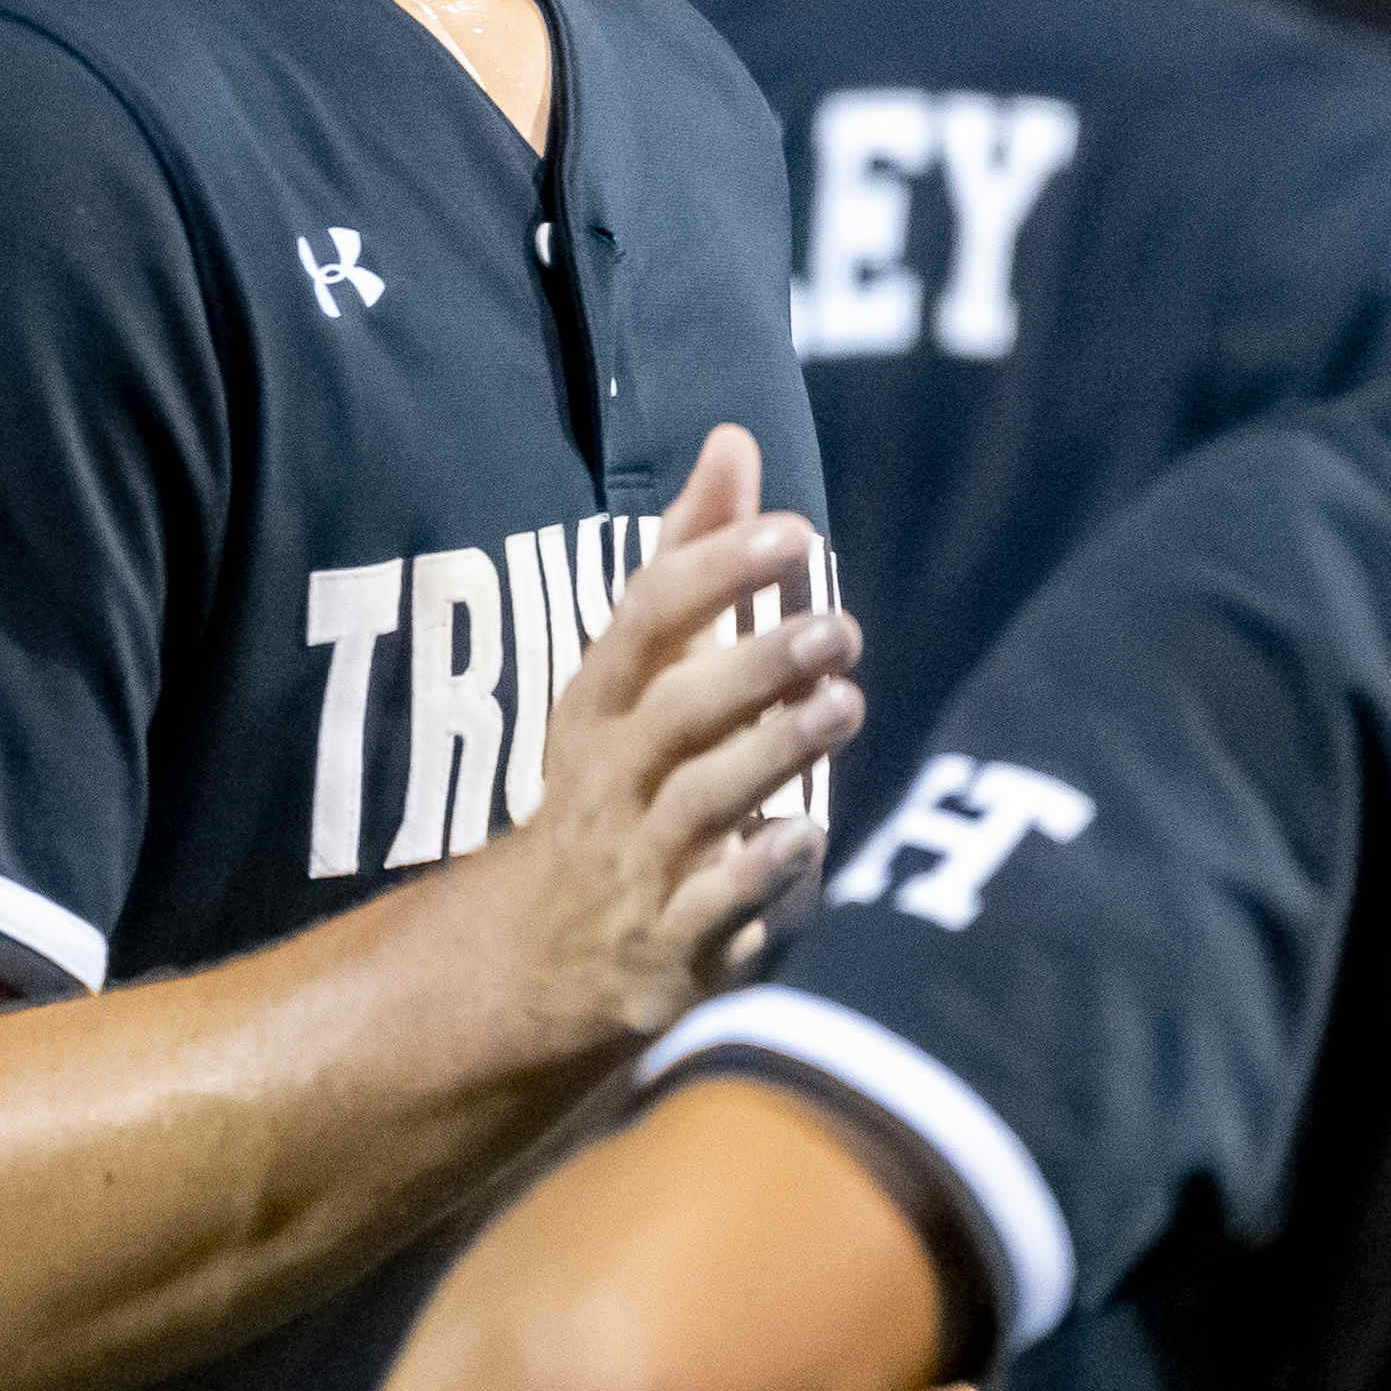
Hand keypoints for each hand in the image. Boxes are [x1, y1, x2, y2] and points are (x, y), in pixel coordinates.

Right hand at [498, 424, 861, 1050]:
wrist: (544, 951)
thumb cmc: (616, 777)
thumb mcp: (636, 674)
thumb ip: (692, 558)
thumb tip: (734, 440)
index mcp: (597, 705)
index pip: (642, 619)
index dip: (712, 569)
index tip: (792, 530)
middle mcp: (610, 779)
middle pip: (675, 711)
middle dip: (757, 664)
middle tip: (841, 629)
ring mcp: (638, 864)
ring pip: (700, 803)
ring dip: (774, 753)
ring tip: (846, 705)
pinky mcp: (672, 945)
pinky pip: (717, 909)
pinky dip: (763, 874)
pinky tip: (812, 836)